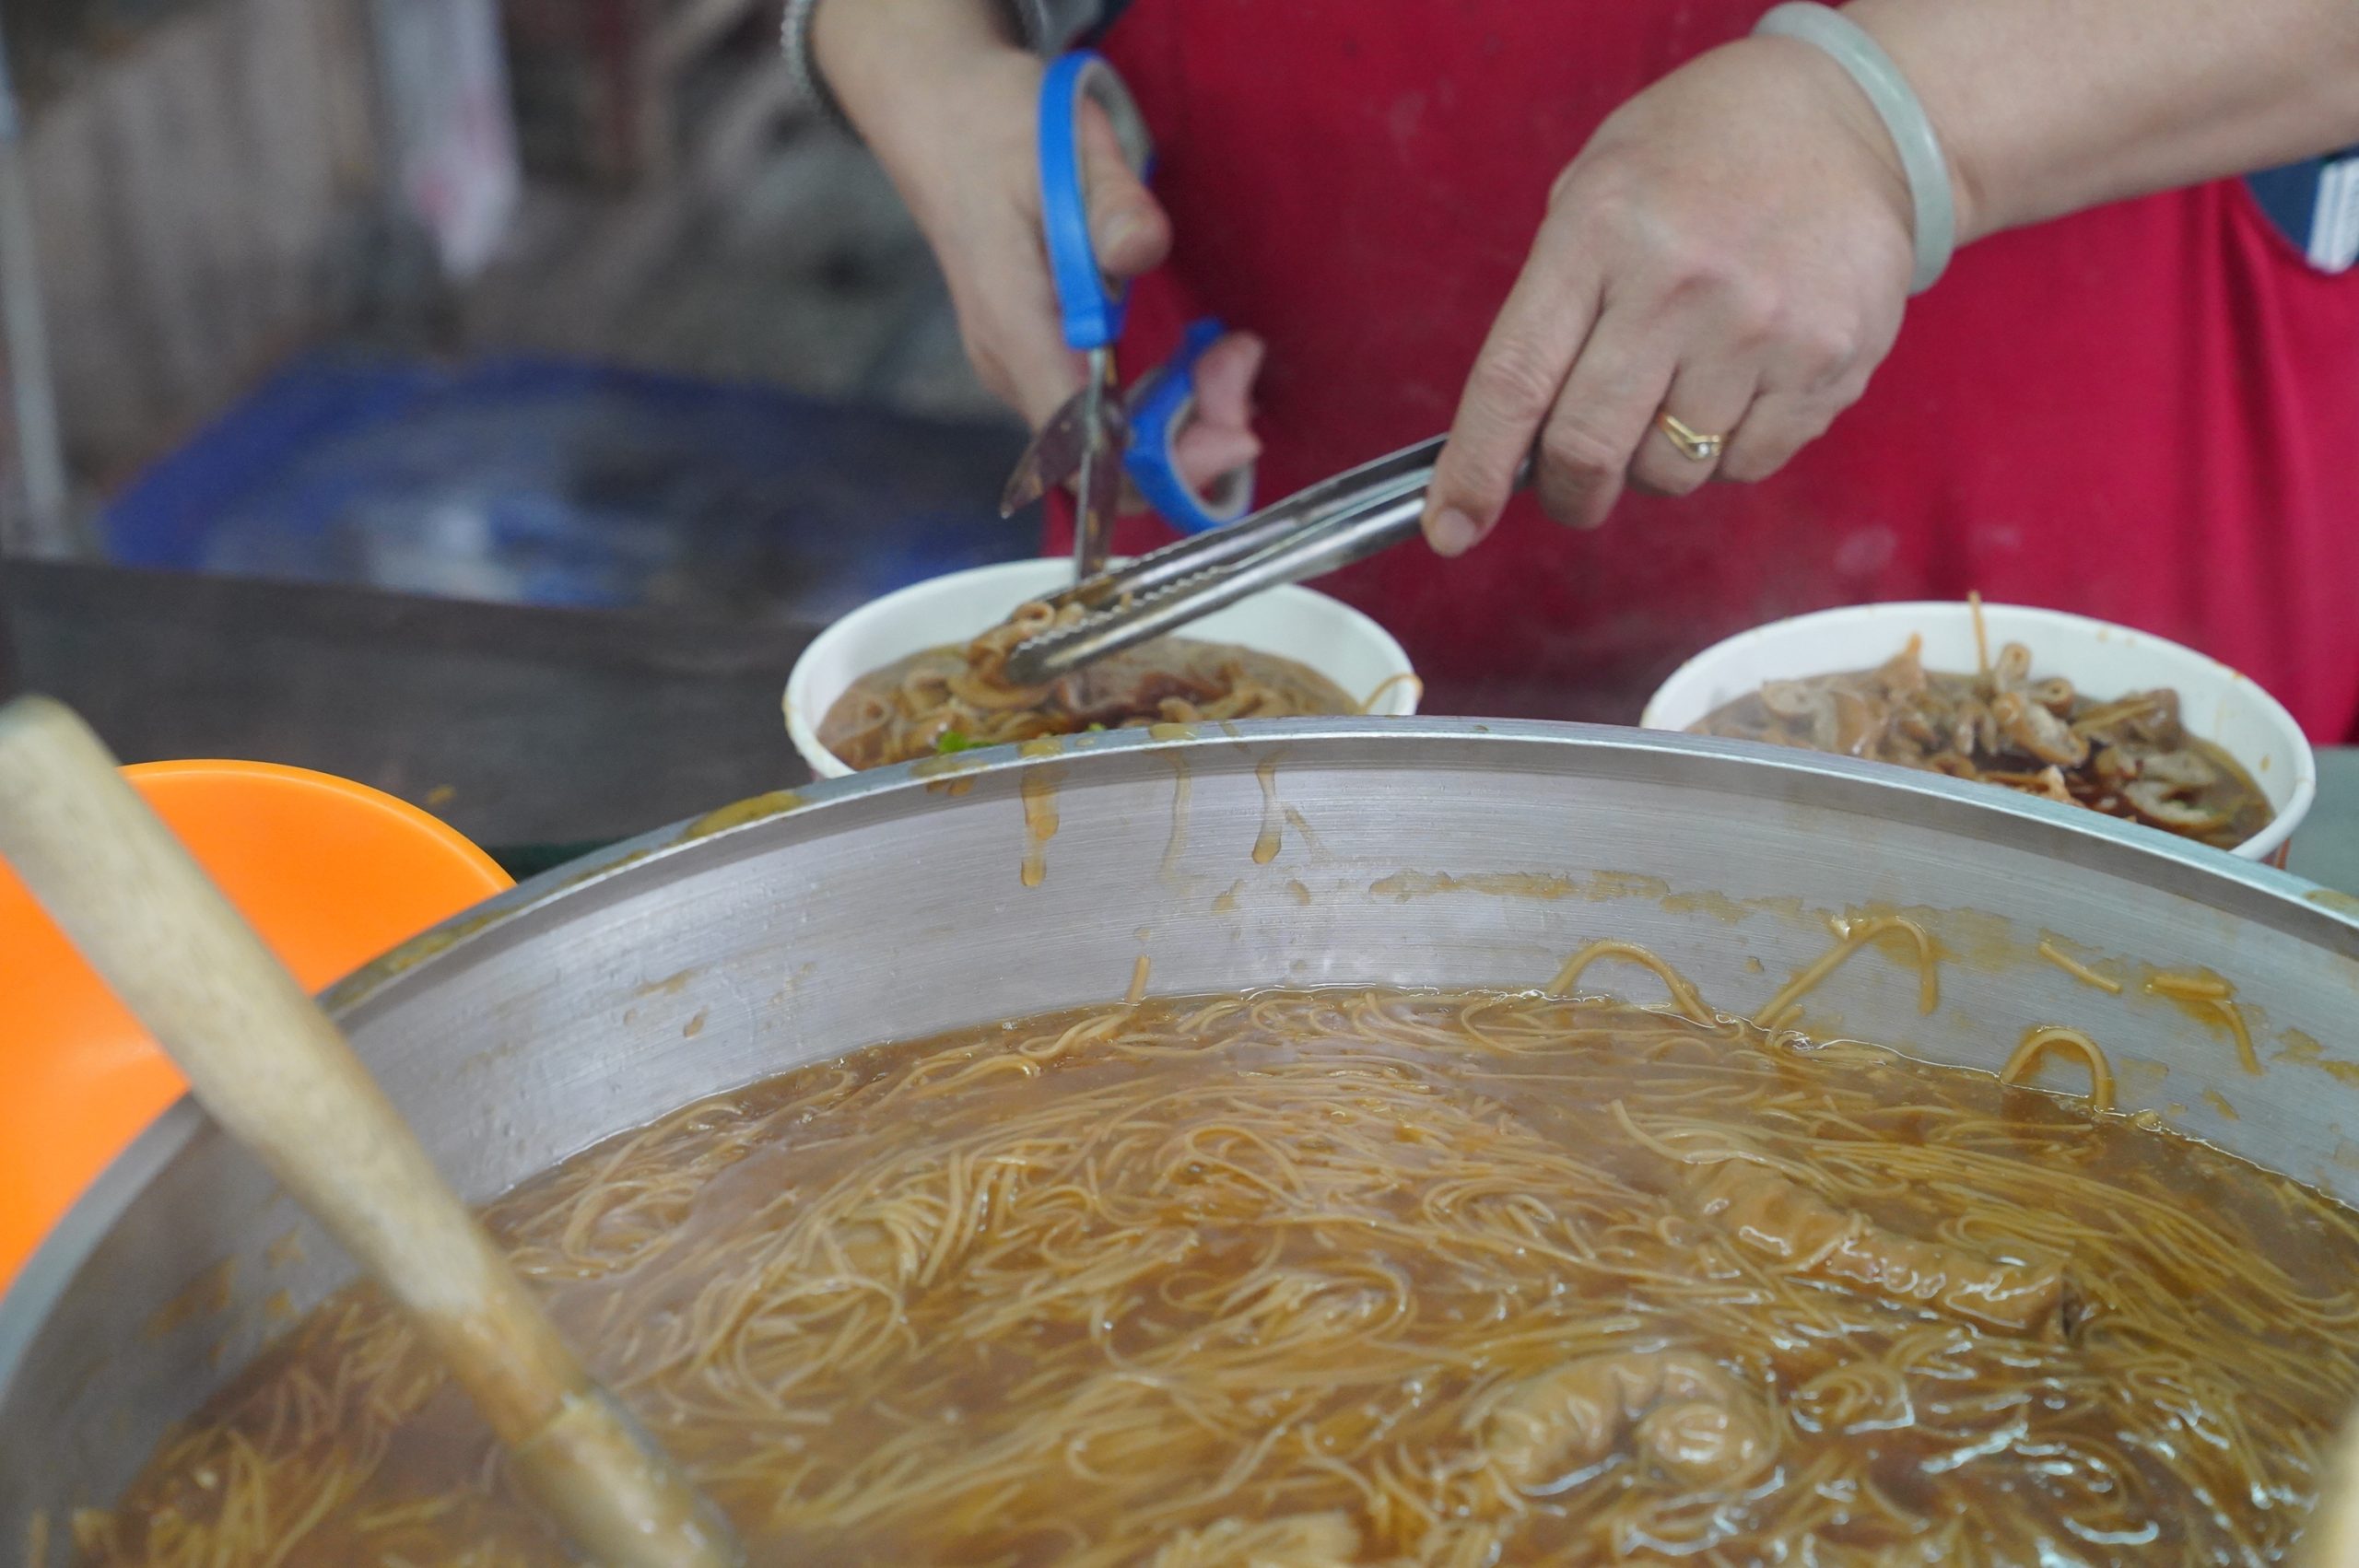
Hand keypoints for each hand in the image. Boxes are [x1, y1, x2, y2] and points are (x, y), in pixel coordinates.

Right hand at [815, 2, 1259, 491]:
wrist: (940, 119)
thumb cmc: (999, 128)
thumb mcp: (1065, 143)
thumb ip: (1111, 201)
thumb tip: (1139, 250)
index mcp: (1012, 322)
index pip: (1080, 443)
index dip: (1160, 462)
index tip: (1233, 430)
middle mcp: (1010, 365)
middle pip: (1102, 462)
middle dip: (1187, 443)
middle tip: (1242, 367)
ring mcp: (1018, 368)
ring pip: (1106, 447)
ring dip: (1181, 423)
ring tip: (1230, 356)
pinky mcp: (1037, 359)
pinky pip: (1102, 417)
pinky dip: (1160, 405)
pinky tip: (1198, 360)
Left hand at [1423, 35, 1920, 553]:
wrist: (1850, 115)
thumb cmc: (1696, 160)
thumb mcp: (1596, 190)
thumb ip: (1550, 306)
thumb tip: (1511, 440)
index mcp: (1599, 232)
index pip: (1516, 381)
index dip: (1475, 470)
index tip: (1451, 529)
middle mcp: (1679, 284)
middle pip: (1589, 449)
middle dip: (1569, 492)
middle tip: (1574, 484)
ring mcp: (1761, 327)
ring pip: (1672, 471)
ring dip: (1654, 464)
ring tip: (1675, 396)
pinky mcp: (1830, 362)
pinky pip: (1747, 465)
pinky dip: (1725, 454)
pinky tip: (1737, 387)